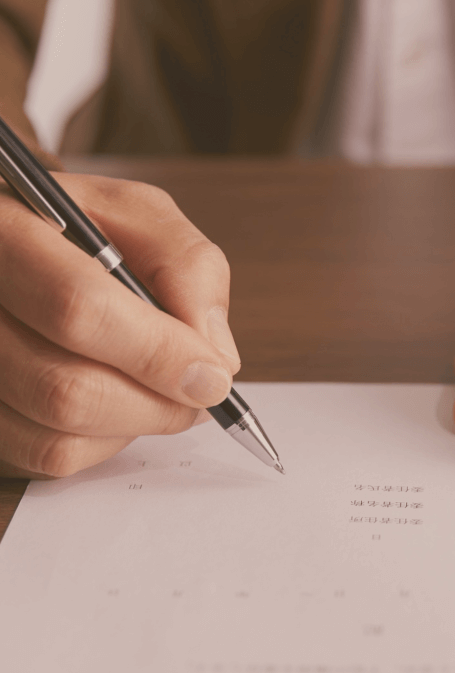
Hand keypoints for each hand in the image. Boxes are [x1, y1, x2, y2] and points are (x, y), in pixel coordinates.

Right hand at [0, 174, 239, 478]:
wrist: (17, 252)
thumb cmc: (82, 231)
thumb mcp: (139, 216)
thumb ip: (187, 268)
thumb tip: (215, 357)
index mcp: (5, 231)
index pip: (79, 308)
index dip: (158, 352)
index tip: (213, 375)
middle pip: (65, 389)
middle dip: (156, 404)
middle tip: (200, 394)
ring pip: (57, 434)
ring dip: (135, 425)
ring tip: (160, 390)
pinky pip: (47, 456)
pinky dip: (102, 442)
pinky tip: (117, 402)